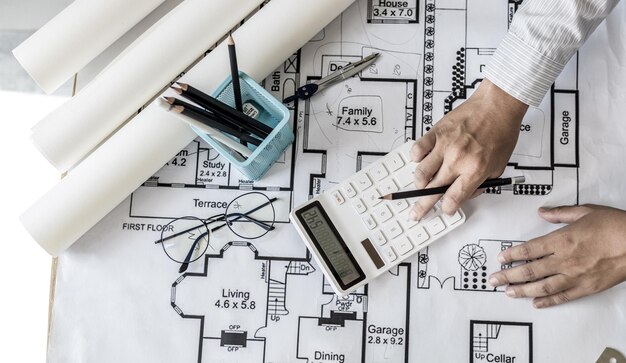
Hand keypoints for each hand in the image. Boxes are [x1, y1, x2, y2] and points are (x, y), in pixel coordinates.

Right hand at [409, 79, 527, 219]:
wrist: (497, 106)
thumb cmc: (501, 131)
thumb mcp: (500, 165)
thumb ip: (482, 182)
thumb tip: (466, 193)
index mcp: (475, 170)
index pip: (453, 198)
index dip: (447, 208)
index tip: (445, 208)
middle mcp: (458, 160)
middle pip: (433, 191)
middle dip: (423, 206)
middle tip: (416, 213)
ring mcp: (445, 146)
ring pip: (421, 173)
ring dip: (419, 183)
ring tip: (421, 184)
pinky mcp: (436, 133)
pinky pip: (418, 150)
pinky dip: (416, 158)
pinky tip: (420, 159)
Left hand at [489, 205, 625, 307]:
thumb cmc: (615, 226)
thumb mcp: (585, 212)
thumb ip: (560, 214)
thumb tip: (542, 212)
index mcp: (562, 240)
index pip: (529, 250)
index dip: (512, 255)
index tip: (500, 259)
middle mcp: (565, 260)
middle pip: (530, 270)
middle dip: (508, 276)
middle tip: (493, 280)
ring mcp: (575, 276)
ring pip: (542, 286)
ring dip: (522, 290)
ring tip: (508, 292)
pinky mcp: (587, 287)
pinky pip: (563, 297)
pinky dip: (548, 301)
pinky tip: (536, 303)